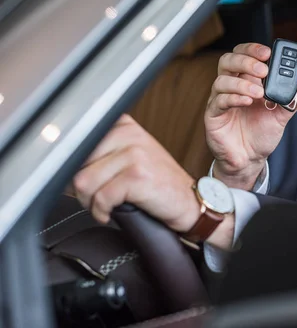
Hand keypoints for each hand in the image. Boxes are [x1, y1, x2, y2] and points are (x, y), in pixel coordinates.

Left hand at [73, 114, 200, 232]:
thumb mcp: (134, 155)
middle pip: (77, 163)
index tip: (85, 181)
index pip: (78, 143)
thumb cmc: (160, 182)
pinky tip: (111, 213)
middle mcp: (129, 134)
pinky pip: (101, 198)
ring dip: (89, 202)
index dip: (74, 168)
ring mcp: (134, 154)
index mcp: (123, 125)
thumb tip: (64, 163)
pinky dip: (101, 212)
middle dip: (81, 187)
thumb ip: (104, 151)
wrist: (190, 201)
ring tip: (104, 206)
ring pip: (84, 182)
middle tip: (96, 198)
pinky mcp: (137, 176)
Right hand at [206, 43, 296, 189]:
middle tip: (263, 70)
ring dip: (242, 83)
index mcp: (246, 81)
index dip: (253, 49)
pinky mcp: (213, 115)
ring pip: (222, 80)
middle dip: (246, 61)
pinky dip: (234, 98)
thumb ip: (294, 98)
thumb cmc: (261, 134)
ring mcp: (220, 100)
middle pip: (229, 61)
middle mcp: (232, 87)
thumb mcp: (282, 115)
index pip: (244, 55)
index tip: (268, 52)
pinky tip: (247, 101)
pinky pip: (219, 101)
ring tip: (259, 93)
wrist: (249, 159)